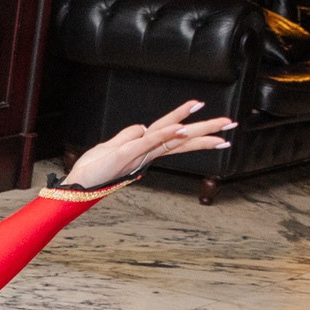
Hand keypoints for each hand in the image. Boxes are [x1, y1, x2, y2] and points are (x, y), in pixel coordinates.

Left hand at [65, 98, 232, 187]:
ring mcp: (139, 153)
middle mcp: (147, 151)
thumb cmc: (93, 168)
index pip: (175, 136)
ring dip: (197, 130)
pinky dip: (165, 134)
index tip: (217, 125)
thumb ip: (129, 136)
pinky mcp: (126, 154)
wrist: (77, 185)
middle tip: (232, 124)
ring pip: (172, 138)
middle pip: (182, 137)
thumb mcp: (113, 146)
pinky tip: (181, 128)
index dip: (195, 128)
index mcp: (146, 149)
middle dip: (208, 130)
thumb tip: (144, 127)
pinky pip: (149, 141)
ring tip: (221, 125)